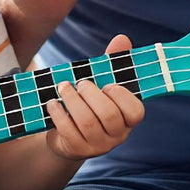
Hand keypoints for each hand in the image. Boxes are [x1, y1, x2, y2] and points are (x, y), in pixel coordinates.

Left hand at [45, 35, 145, 160]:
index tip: (107, 84)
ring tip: (63, 87)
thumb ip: (112, 62)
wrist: (66, 134)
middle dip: (92, 95)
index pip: (136, 111)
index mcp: (128, 118)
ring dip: (72, 101)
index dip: (122, 96)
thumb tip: (122, 38)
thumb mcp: (101, 83)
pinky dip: (59, 114)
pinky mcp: (77, 150)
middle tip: (81, 83)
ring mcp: (98, 146)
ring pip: (88, 124)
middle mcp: (117, 136)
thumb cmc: (89, 103)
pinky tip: (53, 103)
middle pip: (109, 116)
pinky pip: (68, 132)